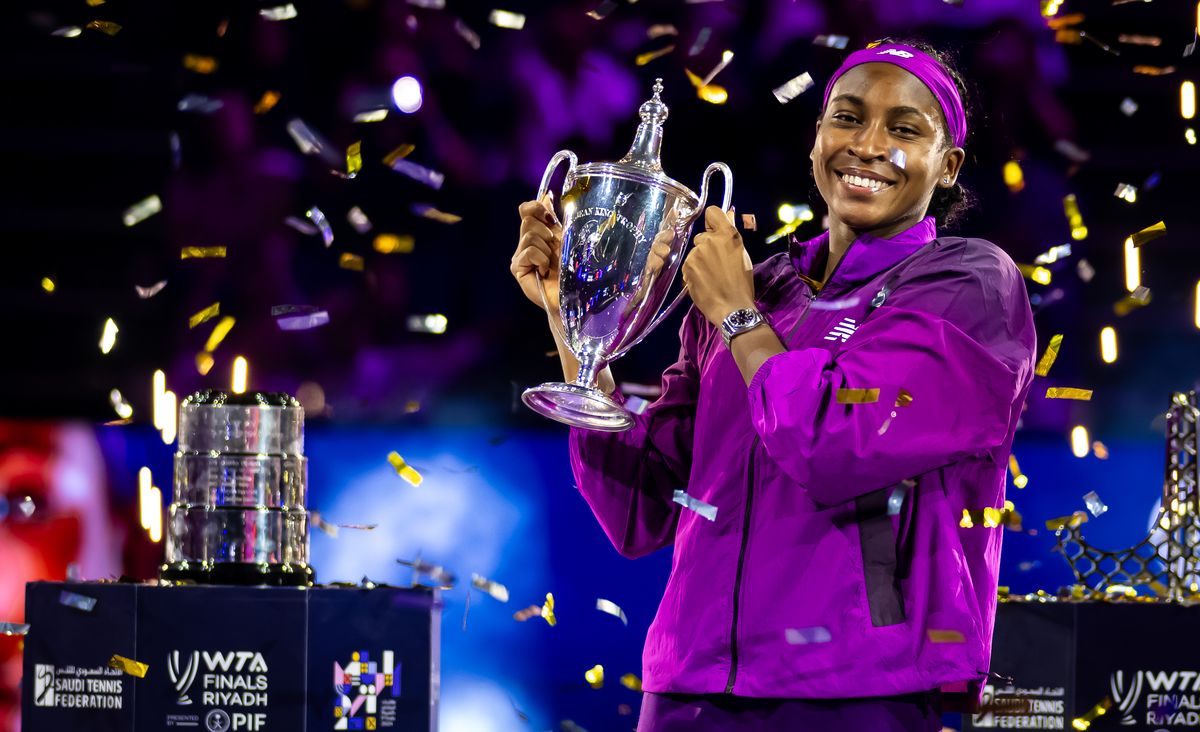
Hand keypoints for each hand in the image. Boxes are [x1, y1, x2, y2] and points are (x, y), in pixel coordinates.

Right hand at [511, 193, 562, 311]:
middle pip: (528, 220)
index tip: (550, 218)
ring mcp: (519, 255)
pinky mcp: (517, 267)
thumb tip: (546, 196)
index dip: (536, 207)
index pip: (526, 209)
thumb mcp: (565, 238)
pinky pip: (529, 251)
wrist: (572, 295)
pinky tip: (544, 271)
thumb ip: (553, 219)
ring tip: (551, 263)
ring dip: (546, 248)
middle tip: (554, 248)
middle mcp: (525, 242)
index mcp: (537, 233)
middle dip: (546, 232)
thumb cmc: (572, 270)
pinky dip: (541, 259)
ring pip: (529, 235)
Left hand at [681, 206, 754, 325]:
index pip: (712, 212)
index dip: (713, 221)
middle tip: (717, 264)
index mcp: (727, 235)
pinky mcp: (687, 267)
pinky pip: (688, 265)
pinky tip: (703, 283)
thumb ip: (731, 235)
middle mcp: (709, 241)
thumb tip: (729, 214)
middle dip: (707, 247)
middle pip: (702, 236)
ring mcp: (696, 254)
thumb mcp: (742, 255)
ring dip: (700, 261)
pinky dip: (694, 272)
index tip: (714, 231)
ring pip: (695, 252)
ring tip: (711, 277)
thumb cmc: (742, 283)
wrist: (732, 308)